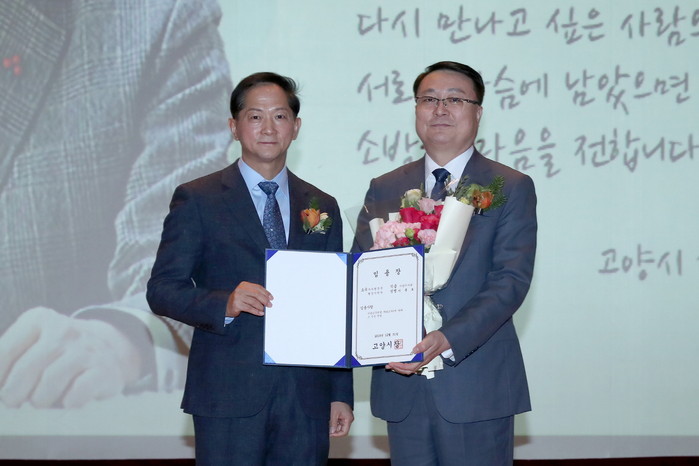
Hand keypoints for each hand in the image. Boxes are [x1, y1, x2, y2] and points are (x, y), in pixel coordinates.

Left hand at [0, 306, 140, 407]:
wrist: (108, 347)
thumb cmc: (59, 350)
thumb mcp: (33, 340)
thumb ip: (8, 354)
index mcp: (39, 319)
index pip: (5, 352)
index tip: (1, 387)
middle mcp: (63, 331)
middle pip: (26, 369)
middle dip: (14, 394)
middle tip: (15, 400)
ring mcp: (85, 349)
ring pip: (50, 383)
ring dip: (40, 400)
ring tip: (42, 400)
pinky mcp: (103, 369)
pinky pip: (77, 393)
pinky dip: (69, 402)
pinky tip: (68, 399)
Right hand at [226, 281, 272, 317]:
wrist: (227, 307)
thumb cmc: (239, 300)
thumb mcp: (247, 294)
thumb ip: (255, 293)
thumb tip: (268, 298)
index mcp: (244, 285)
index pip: (258, 287)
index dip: (266, 293)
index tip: (271, 298)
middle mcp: (240, 289)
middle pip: (256, 294)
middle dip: (265, 300)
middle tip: (270, 305)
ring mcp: (238, 296)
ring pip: (253, 302)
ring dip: (260, 307)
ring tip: (264, 309)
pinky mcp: (236, 304)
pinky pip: (249, 308)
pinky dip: (256, 311)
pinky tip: (260, 313)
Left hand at [329, 401, 353, 436]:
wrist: (339, 395)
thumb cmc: (337, 402)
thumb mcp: (334, 414)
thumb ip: (333, 424)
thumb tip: (332, 432)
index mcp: (348, 419)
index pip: (344, 432)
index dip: (337, 435)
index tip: (331, 434)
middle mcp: (349, 419)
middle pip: (342, 430)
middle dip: (335, 431)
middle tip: (328, 430)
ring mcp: (347, 418)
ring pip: (340, 427)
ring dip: (334, 427)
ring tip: (329, 424)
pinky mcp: (344, 416)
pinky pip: (340, 423)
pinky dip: (335, 423)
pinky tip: (330, 421)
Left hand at [385, 330, 450, 375]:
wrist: (445, 340)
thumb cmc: (437, 339)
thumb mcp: (430, 339)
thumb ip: (423, 345)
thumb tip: (414, 350)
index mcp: (423, 359)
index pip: (410, 367)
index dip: (400, 367)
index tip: (392, 363)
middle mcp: (421, 362)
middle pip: (408, 370)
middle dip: (397, 369)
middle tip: (388, 365)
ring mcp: (421, 360)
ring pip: (409, 368)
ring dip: (399, 367)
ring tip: (391, 364)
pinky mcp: (421, 358)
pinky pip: (410, 364)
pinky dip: (403, 364)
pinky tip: (399, 360)